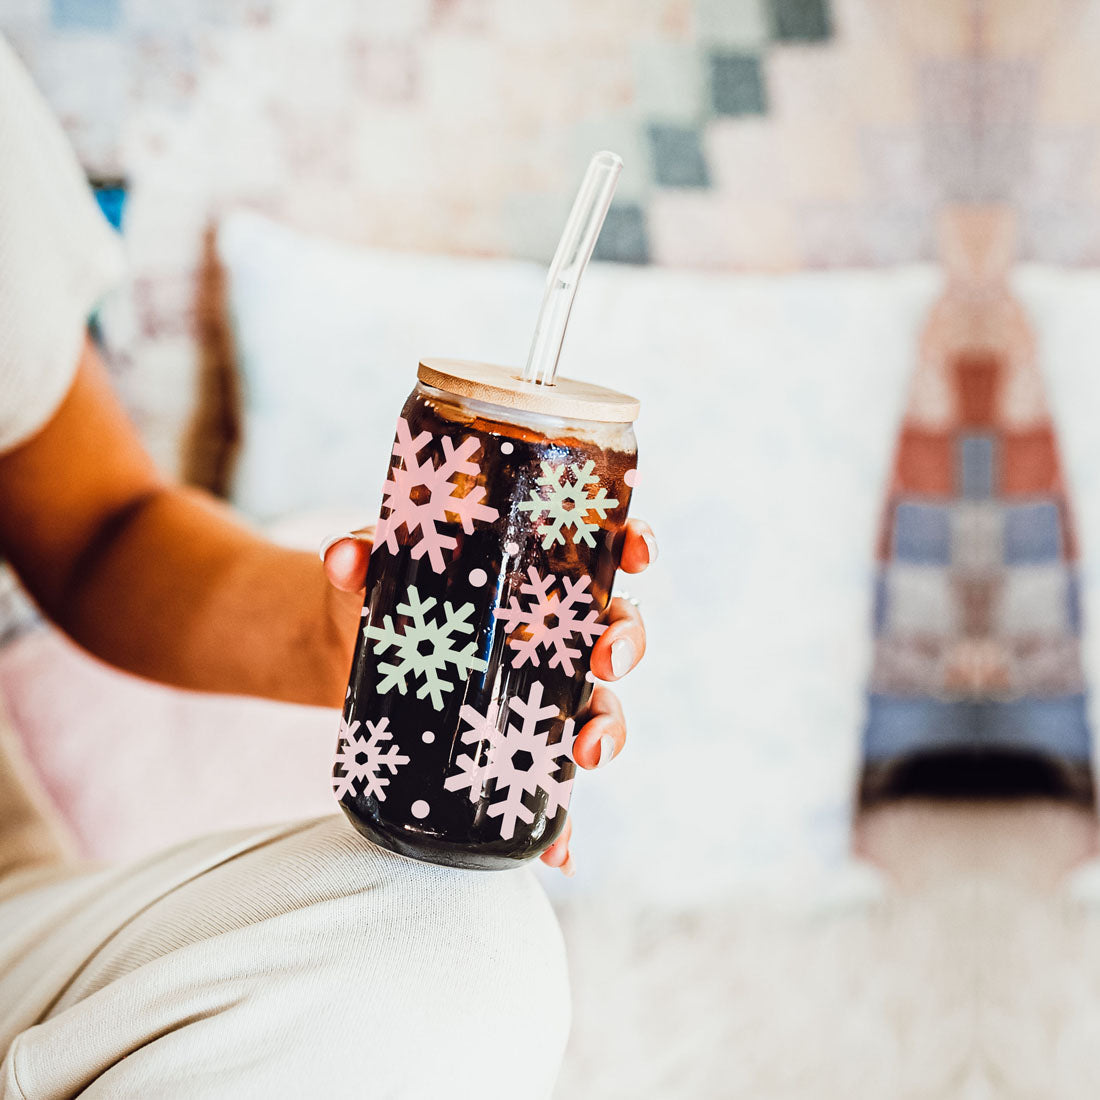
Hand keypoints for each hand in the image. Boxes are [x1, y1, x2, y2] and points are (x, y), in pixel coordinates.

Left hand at [322, 518, 656, 875]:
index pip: (601, 552)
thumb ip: (357, 558)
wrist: (351, 651)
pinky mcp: (516, 741)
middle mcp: (551, 632)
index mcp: (533, 574)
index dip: (634, 546)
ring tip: (588, 756)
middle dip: (625, 644)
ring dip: (609, 732)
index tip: (638, 553)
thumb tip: (341, 557)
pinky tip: (558, 849)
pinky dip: (561, 818)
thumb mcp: (370, 570)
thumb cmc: (383, 594)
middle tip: (605, 662)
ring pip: (599, 706)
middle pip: (613, 632)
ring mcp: (540, 689)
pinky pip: (552, 780)